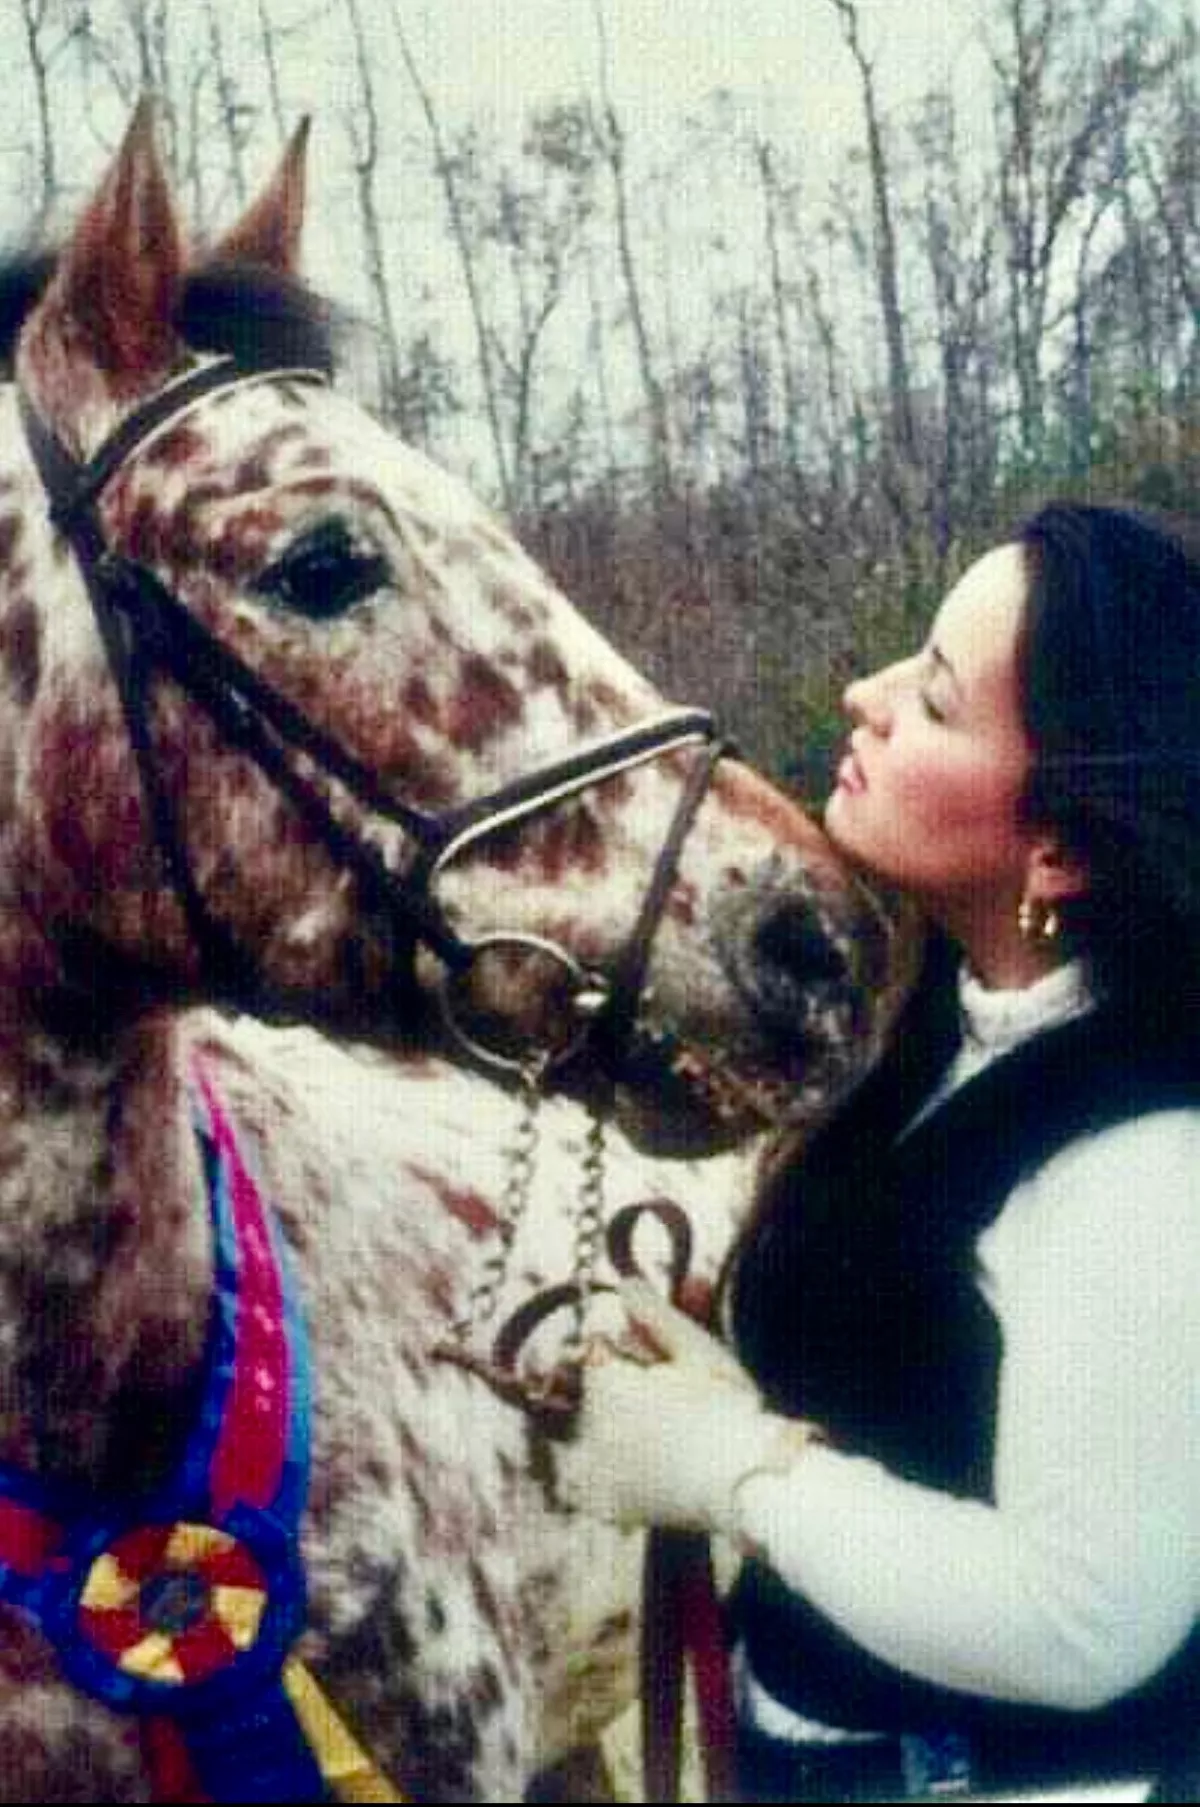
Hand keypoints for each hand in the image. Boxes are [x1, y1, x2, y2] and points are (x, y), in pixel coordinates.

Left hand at [556, 1279, 812, 1535]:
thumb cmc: (728, 1409)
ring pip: (594, 1430)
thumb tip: (624, 1282)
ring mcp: (597, 1471)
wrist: (752, 1481)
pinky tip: (654, 1464)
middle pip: (596, 1390)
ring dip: (620, 1426)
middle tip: (677, 1401)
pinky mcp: (609, 1503)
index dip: (632, 1350)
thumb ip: (653, 1314)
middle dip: (626, 1386)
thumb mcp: (696, 1350)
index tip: (662, 1363)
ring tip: (674, 1434)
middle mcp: (589, 1429)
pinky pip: (595, 1478)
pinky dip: (614, 1470)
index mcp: (606, 1387)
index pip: (597, 1349)